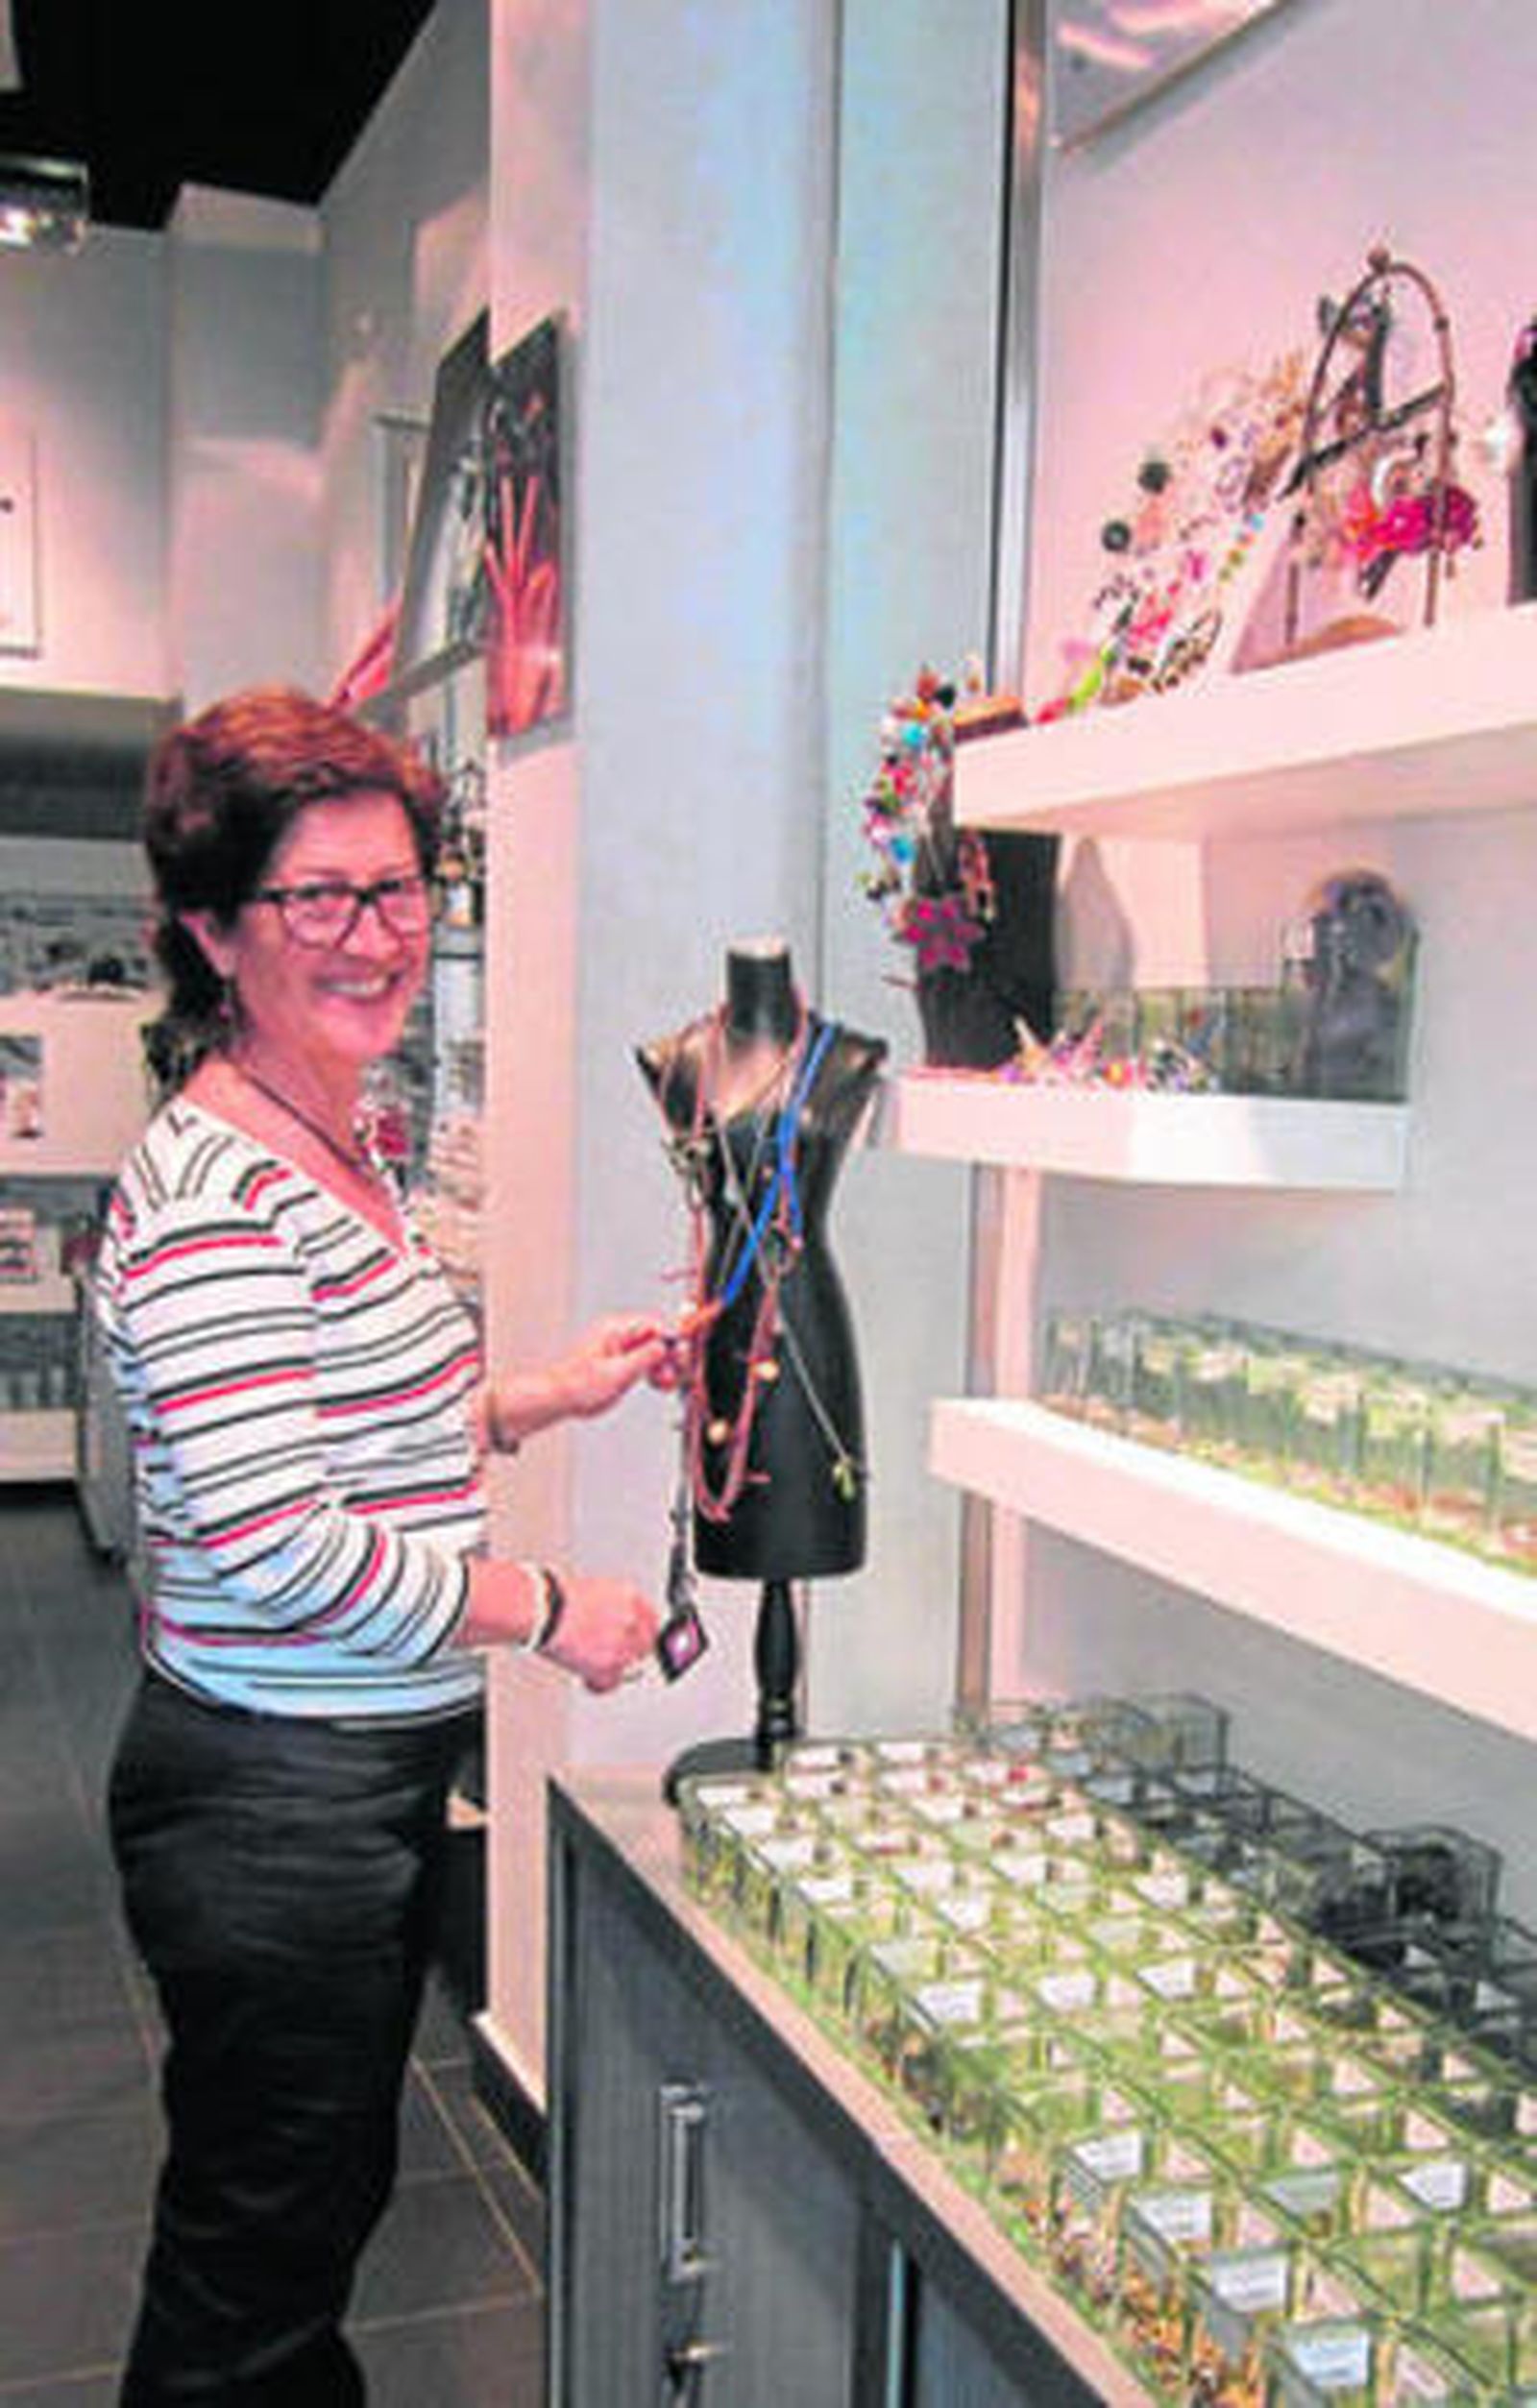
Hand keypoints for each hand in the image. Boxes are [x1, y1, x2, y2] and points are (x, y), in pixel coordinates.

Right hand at [540, 1574, 658, 1692]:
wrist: (543, 1611)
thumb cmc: (556, 1598)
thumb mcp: (593, 1592)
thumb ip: (611, 1608)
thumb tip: (610, 1624)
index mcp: (629, 1596)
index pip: (650, 1620)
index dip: (640, 1634)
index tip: (633, 1641)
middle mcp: (632, 1620)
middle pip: (645, 1646)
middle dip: (630, 1653)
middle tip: (612, 1657)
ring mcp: (623, 1645)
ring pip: (631, 1667)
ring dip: (613, 1668)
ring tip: (591, 1664)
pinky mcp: (609, 1666)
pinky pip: (611, 1683)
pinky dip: (597, 1684)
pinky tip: (586, 1679)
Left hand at [553, 1314, 671, 1419]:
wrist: (558, 1399)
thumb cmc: (577, 1385)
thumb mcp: (617, 1372)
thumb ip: (644, 1357)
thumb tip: (664, 1345)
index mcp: (615, 1329)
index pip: (653, 1324)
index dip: (671, 1338)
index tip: (681, 1354)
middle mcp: (619, 1336)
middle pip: (657, 1337)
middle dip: (669, 1355)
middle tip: (675, 1372)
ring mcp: (620, 1349)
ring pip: (654, 1351)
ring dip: (664, 1366)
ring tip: (665, 1383)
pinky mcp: (621, 1364)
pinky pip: (646, 1362)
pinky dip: (655, 1372)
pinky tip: (659, 1384)